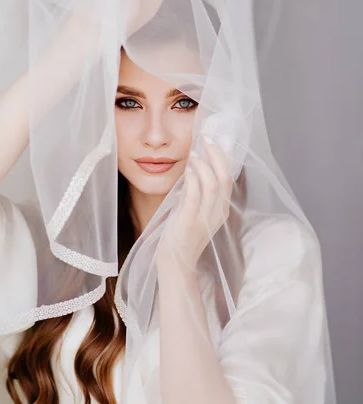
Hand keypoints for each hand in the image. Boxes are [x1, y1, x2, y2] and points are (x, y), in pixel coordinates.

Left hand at [157, 138, 233, 269]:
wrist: (174, 263)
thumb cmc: (181, 238)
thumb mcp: (193, 214)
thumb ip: (194, 196)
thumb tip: (190, 176)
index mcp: (220, 211)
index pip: (228, 181)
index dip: (224, 160)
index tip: (217, 142)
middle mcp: (217, 214)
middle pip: (225, 179)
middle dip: (218, 156)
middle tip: (207, 139)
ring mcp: (205, 217)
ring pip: (213, 184)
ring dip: (204, 164)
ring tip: (195, 152)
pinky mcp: (190, 220)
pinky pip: (195, 194)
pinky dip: (193, 178)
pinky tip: (188, 169)